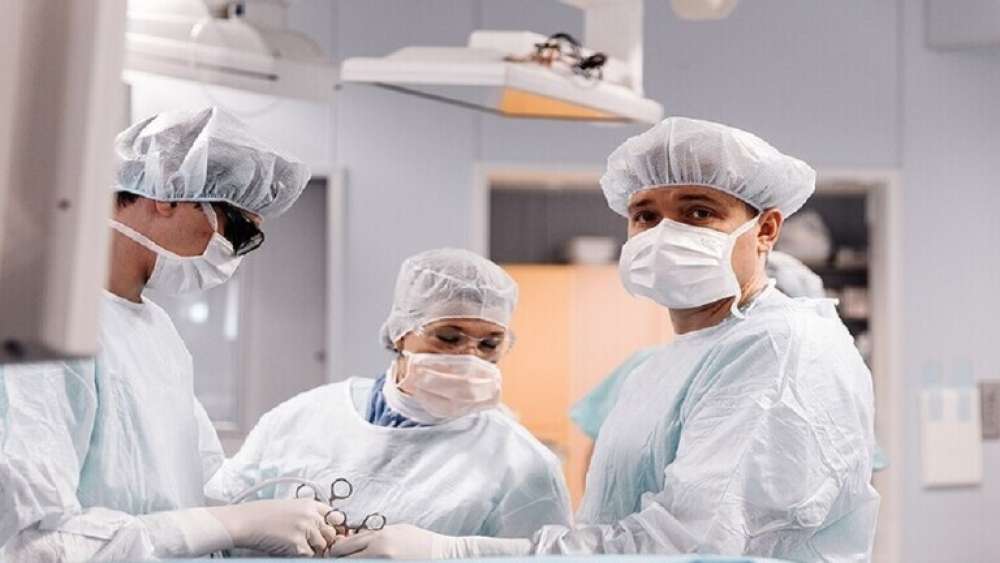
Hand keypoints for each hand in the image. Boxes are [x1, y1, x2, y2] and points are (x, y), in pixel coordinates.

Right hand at [207, 498, 336, 556]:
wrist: (246, 522)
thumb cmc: (263, 514)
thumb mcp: (290, 507)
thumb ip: (308, 514)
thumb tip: (322, 527)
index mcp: (310, 503)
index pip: (334, 515)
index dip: (331, 526)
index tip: (326, 532)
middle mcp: (311, 515)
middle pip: (330, 533)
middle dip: (323, 540)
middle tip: (308, 543)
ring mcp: (305, 529)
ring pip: (321, 546)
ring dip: (311, 549)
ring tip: (294, 544)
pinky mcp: (298, 544)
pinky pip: (308, 555)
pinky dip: (300, 555)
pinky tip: (287, 549)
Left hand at [327, 524, 442, 558]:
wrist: (441, 553)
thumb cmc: (418, 540)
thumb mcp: (396, 530)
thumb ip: (374, 535)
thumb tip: (353, 539)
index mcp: (379, 536)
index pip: (345, 545)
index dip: (335, 551)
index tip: (332, 553)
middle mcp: (379, 550)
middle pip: (344, 558)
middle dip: (337, 560)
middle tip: (335, 561)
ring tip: (350, 561)